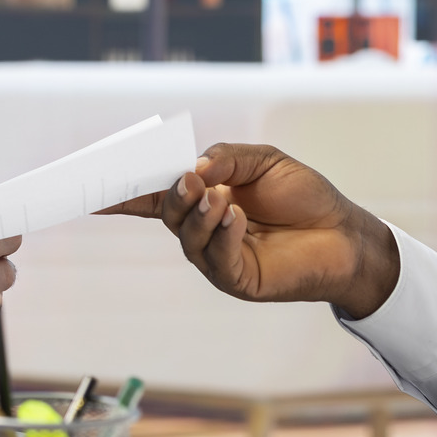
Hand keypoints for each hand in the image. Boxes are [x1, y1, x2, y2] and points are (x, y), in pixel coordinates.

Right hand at [102, 143, 400, 318]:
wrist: (346, 234)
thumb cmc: (305, 197)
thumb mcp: (263, 161)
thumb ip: (225, 158)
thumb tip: (194, 168)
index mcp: (201, 200)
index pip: (151, 195)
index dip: (119, 192)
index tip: (90, 186)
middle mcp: (201, 230)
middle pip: (167, 213)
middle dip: (173, 195)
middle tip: (190, 178)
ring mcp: (217, 257)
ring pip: (188, 238)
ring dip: (200, 214)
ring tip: (223, 196)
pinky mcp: (238, 279)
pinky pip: (218, 259)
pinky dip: (223, 234)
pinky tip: (238, 217)